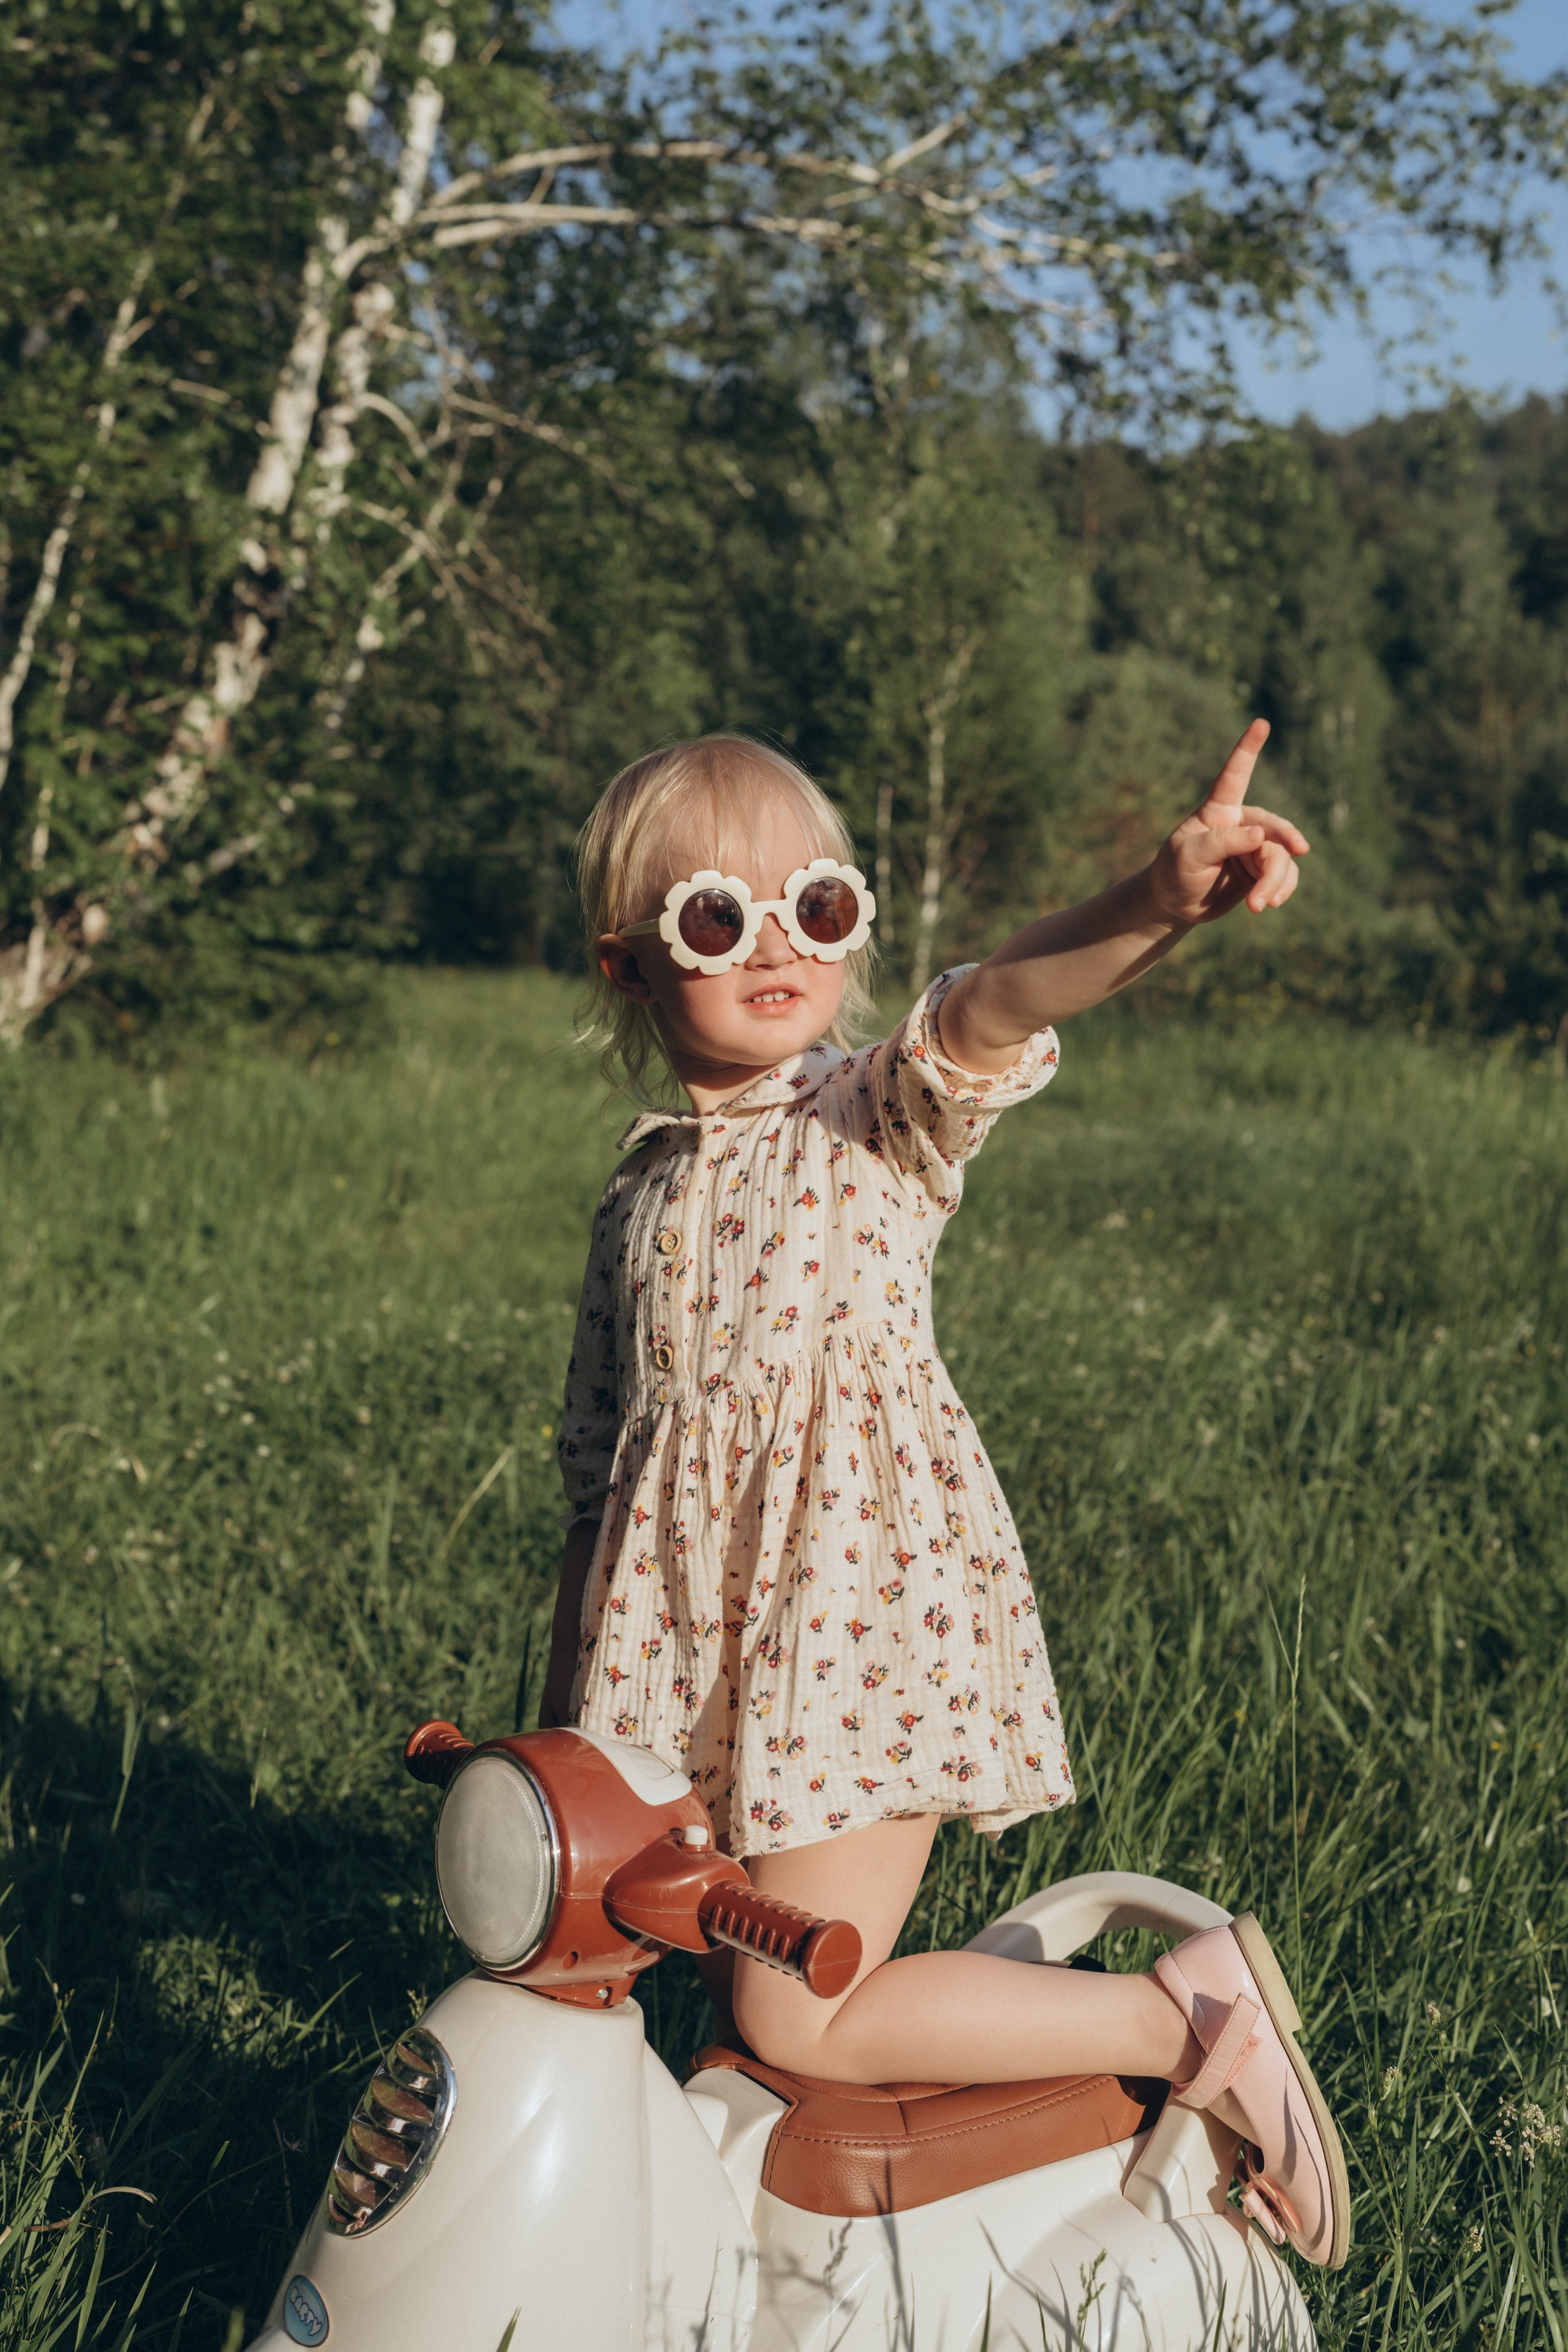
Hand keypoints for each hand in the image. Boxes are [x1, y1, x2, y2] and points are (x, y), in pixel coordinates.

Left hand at [1146, 720, 1307, 927]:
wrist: (1177, 903)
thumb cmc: (1175, 872)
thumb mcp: (1188, 856)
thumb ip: (1222, 841)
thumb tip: (1261, 835)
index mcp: (1219, 810)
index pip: (1235, 775)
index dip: (1247, 749)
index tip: (1260, 723)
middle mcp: (1242, 823)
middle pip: (1272, 830)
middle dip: (1280, 853)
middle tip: (1287, 867)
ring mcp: (1256, 846)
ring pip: (1282, 857)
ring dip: (1274, 883)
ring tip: (1259, 906)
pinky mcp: (1264, 868)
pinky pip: (1286, 874)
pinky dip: (1281, 889)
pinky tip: (1270, 903)